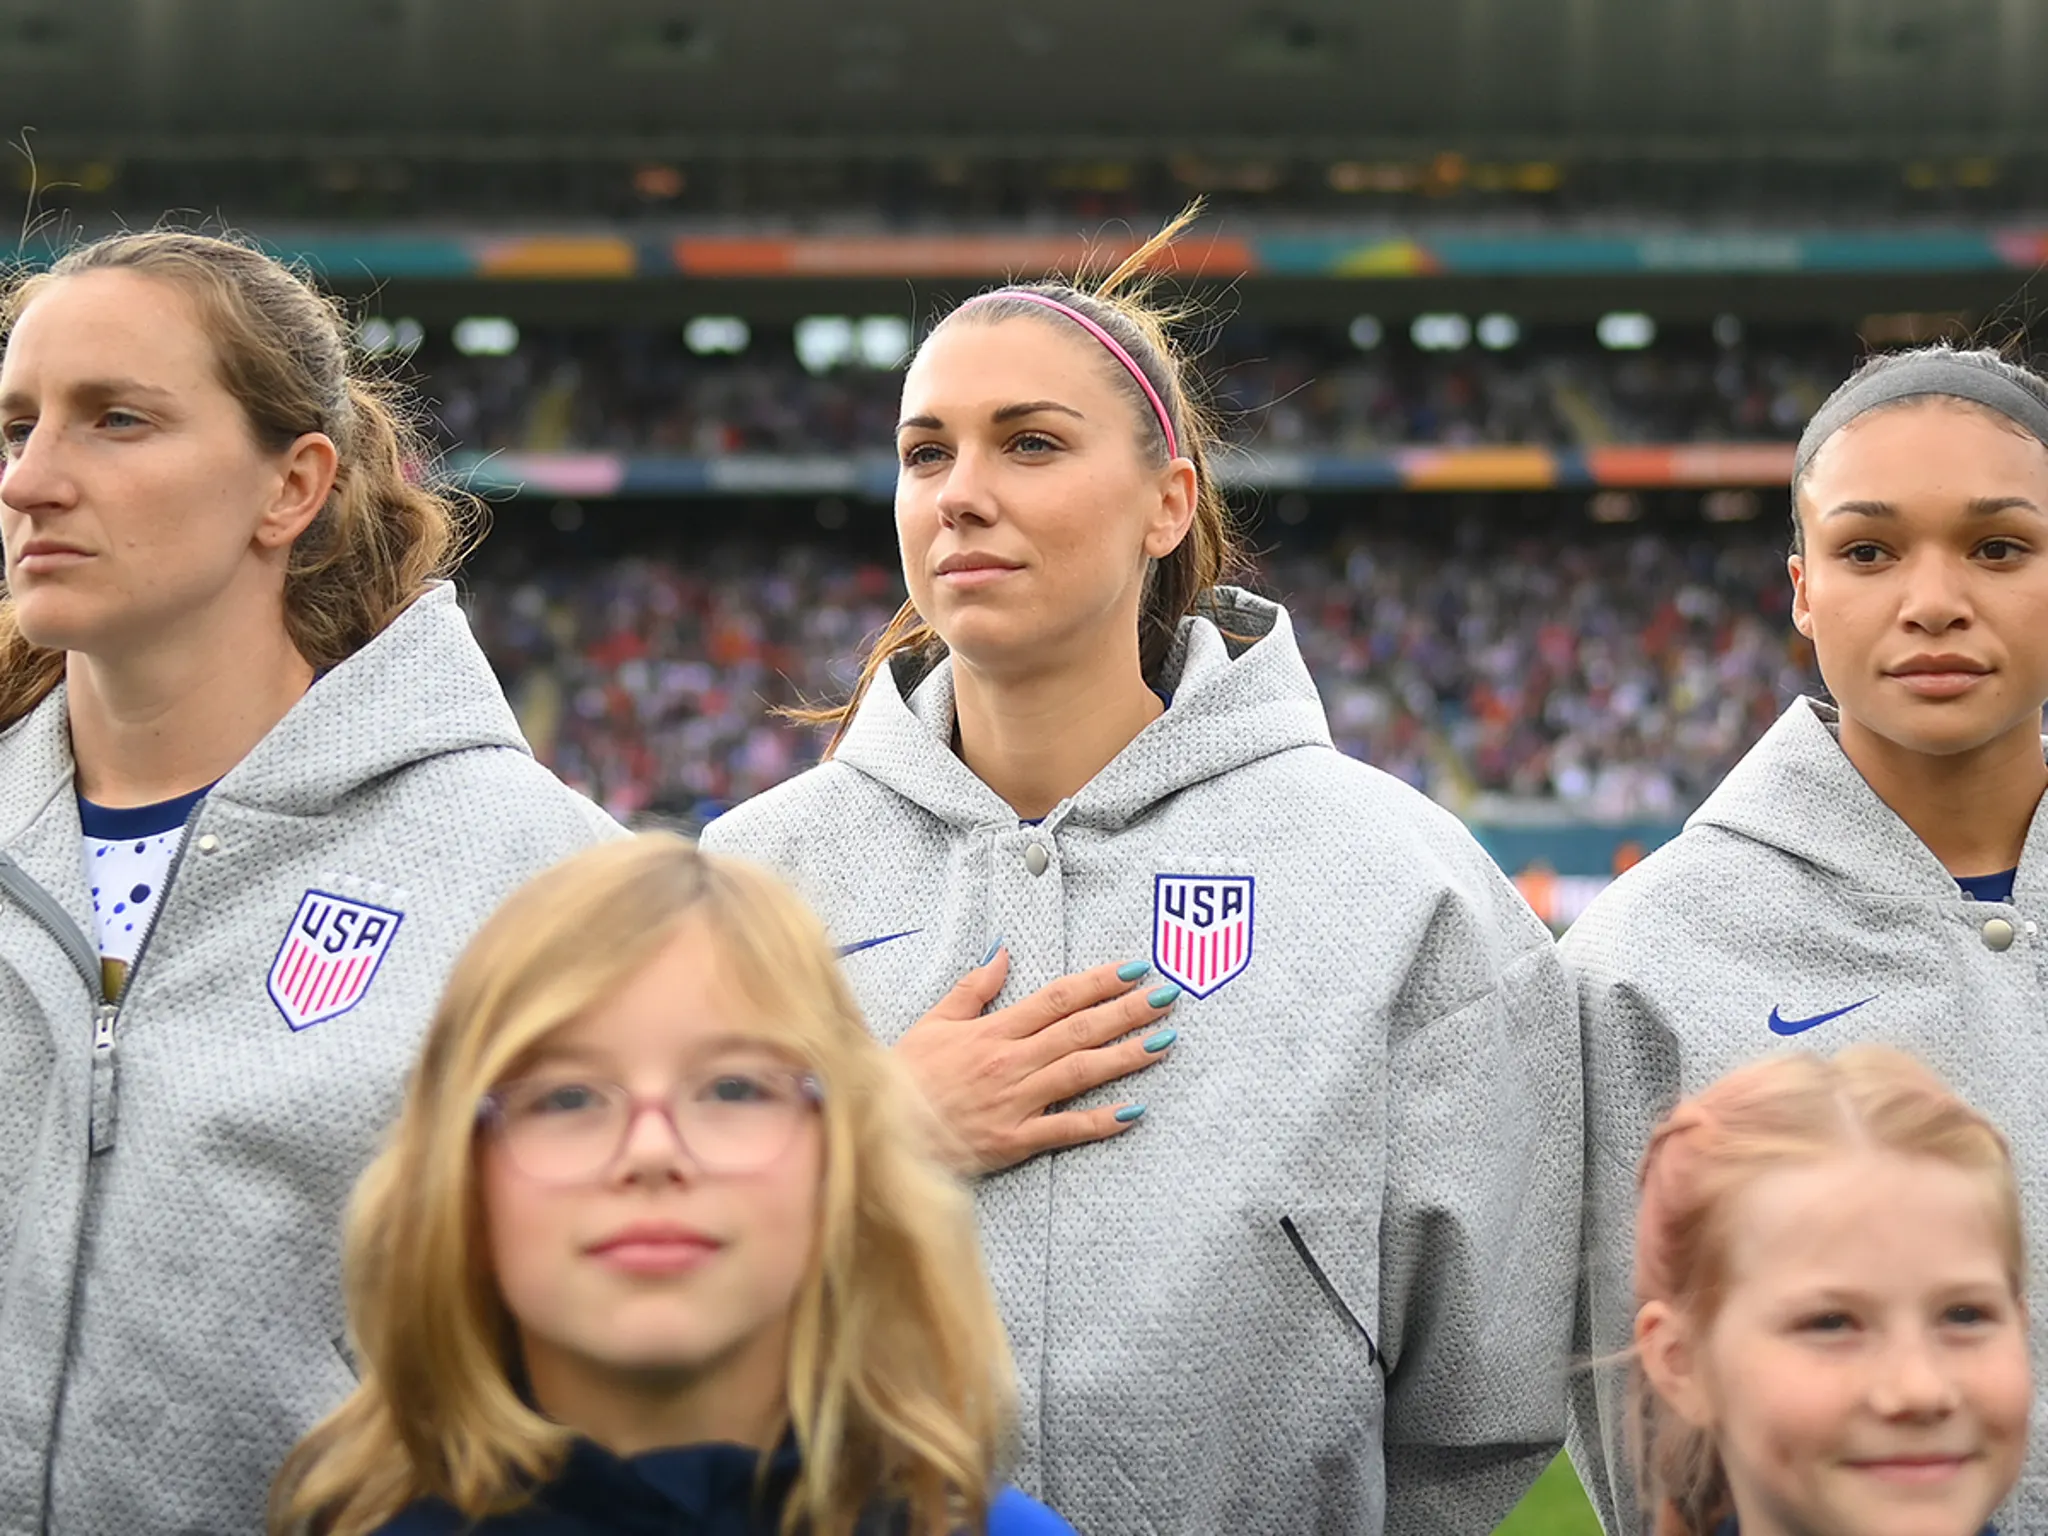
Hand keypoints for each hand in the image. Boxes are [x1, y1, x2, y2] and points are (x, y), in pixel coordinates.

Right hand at [893, 948, 1179, 1173]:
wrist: (885, 1132)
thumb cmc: (907, 1077)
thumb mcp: (934, 1022)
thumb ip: (973, 989)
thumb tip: (1003, 951)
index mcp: (994, 1030)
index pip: (1057, 998)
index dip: (1099, 982)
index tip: (1134, 970)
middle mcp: (1011, 1061)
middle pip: (1080, 1030)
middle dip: (1128, 1011)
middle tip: (1168, 997)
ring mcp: (1016, 1101)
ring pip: (1081, 1073)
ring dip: (1126, 1056)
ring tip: (1163, 1042)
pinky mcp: (1015, 1139)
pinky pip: (1066, 1129)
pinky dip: (1101, 1121)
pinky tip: (1134, 1111)